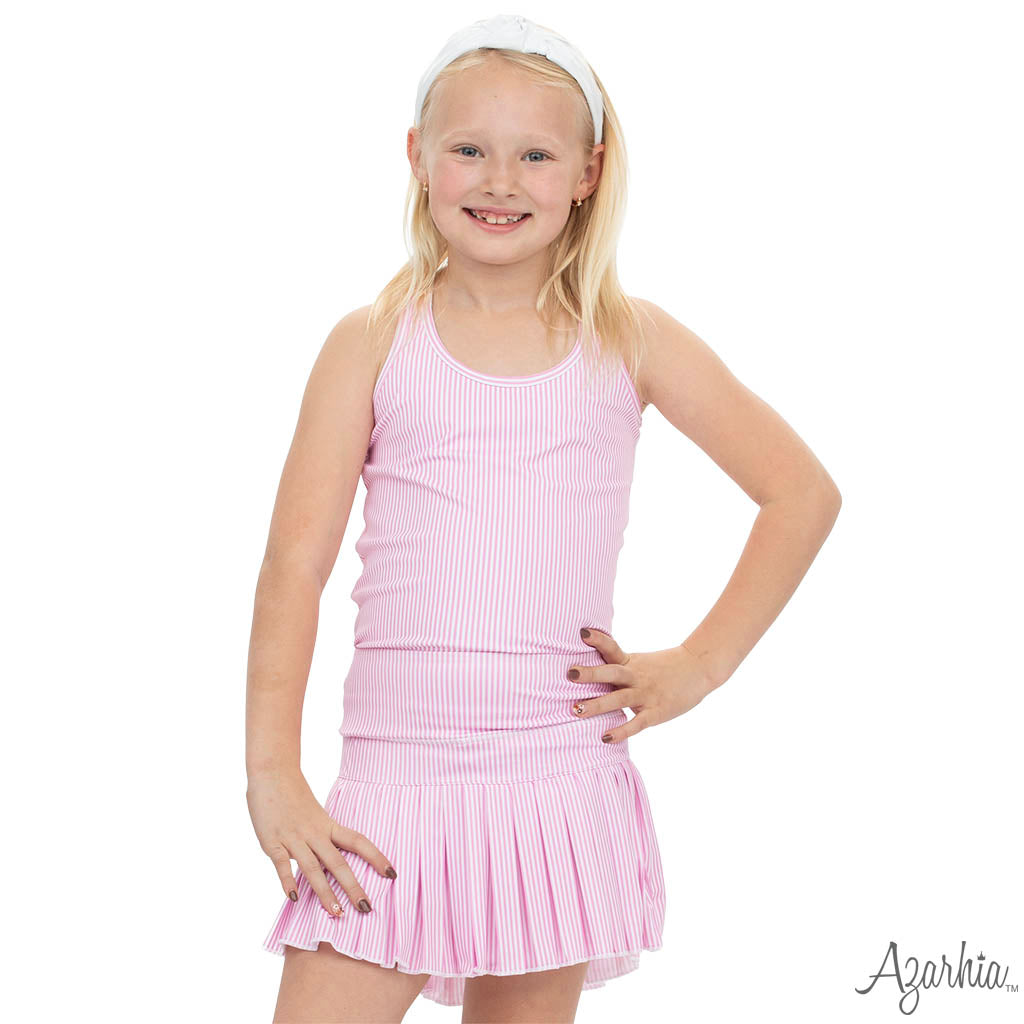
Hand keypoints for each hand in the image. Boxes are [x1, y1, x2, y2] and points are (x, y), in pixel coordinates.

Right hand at [246, 769, 397, 916]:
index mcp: (328, 825)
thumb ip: (322, 835)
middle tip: (366, 908)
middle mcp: (315, 833)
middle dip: (353, 887)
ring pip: (313, 869)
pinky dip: (288, 881)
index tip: (392, 873)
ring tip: (336, 913)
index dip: (376, 857)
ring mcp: (294, 838)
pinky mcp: (272, 842)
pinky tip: (295, 898)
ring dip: (325, 892)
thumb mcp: (315, 814)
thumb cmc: (293, 794)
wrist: (271, 772)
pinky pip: (282, 865)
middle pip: (339, 863)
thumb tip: (332, 858)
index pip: (358, 842)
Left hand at [568, 629, 716, 742]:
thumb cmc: (663, 667)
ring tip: (576, 710)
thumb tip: (586, 667)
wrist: (698, 669)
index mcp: (630, 662)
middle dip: (590, 674)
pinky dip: (621, 730)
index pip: (612, 648)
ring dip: (597, 705)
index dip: (598, 640)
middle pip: (611, 673)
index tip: (583, 632)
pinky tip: (605, 737)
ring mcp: (646, 694)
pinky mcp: (656, 712)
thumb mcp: (638, 661)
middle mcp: (636, 676)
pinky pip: (636, 723)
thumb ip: (617, 665)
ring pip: (619, 699)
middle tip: (570, 674)